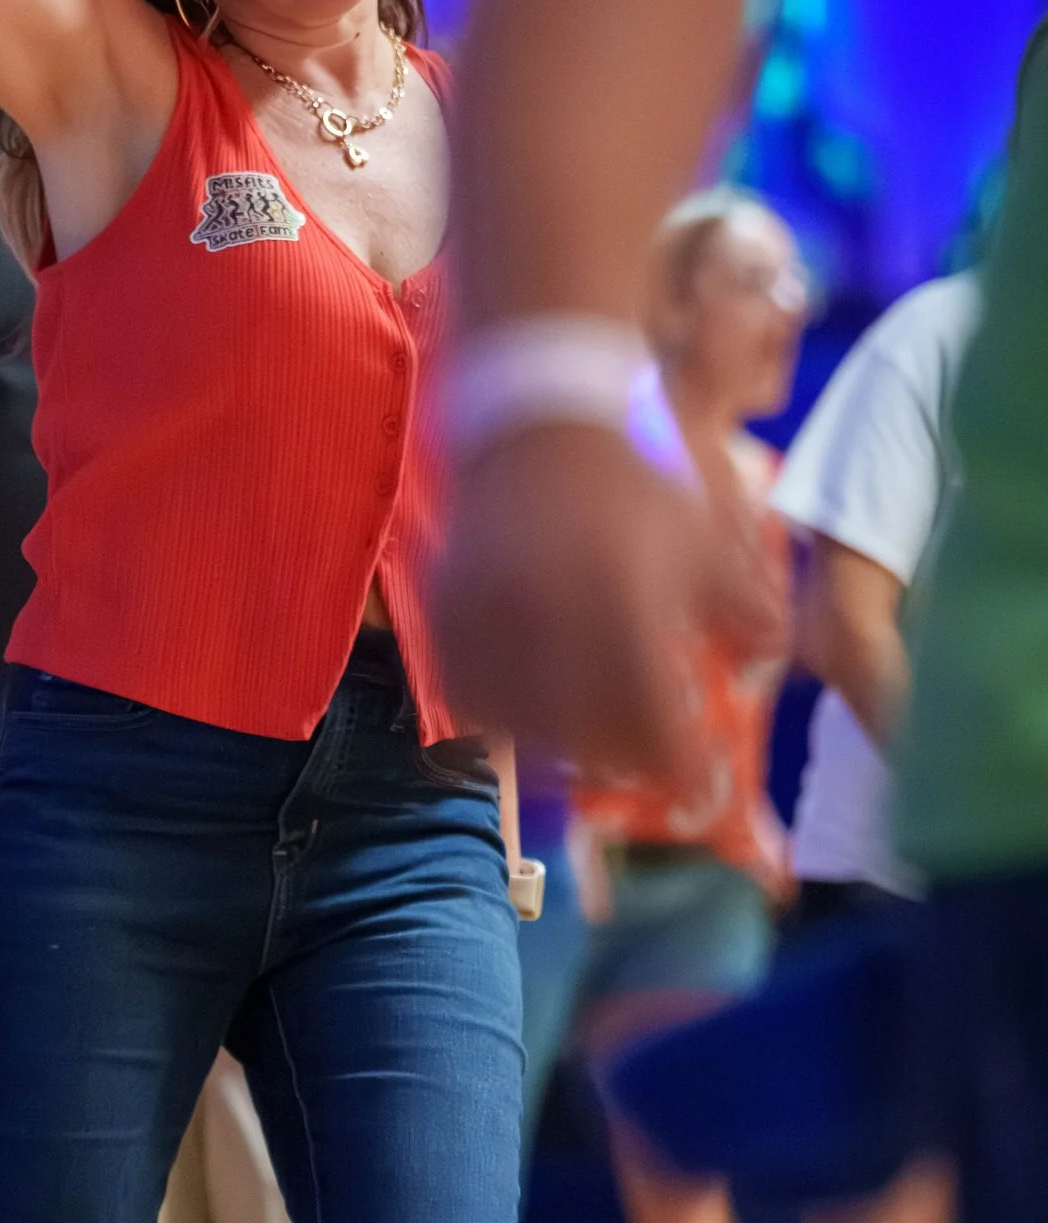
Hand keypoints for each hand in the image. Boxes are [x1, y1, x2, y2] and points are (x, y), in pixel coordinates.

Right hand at [433, 421, 744, 787]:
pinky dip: (505, 720)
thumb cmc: (630, 486)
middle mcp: (552, 622)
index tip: (704, 797)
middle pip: (591, 742)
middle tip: (653, 763)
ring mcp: (491, 624)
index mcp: (626, 602)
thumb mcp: (706, 539)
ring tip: (595, 741)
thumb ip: (746, 606)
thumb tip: (774, 658)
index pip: (655, 721)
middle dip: (631, 763)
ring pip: (527, 733)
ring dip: (567, 751)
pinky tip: (534, 710)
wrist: (535, 426)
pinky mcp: (447, 620)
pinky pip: (471, 702)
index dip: (683, 773)